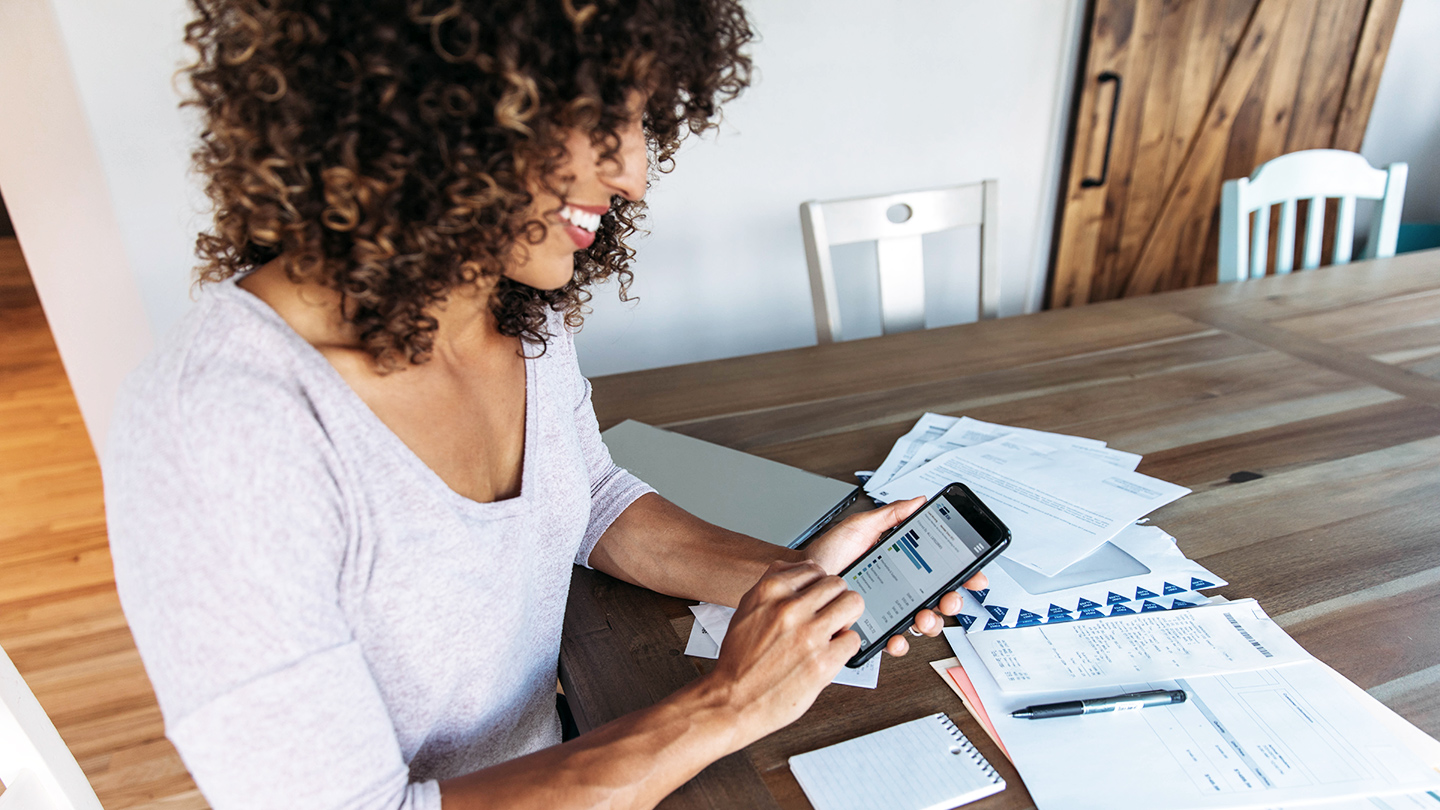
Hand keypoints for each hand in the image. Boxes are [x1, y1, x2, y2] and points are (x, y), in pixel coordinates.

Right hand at [707, 560, 863, 746]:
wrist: (732, 701)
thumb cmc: (738, 660)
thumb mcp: (746, 609)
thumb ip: (772, 587)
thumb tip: (799, 571)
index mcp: (770, 591)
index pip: (814, 569)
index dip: (818, 585)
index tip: (818, 598)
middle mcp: (790, 608)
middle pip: (838, 583)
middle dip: (836, 599)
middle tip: (830, 615)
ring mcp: (809, 634)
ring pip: (853, 603)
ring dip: (847, 618)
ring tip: (835, 631)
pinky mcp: (824, 662)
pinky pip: (853, 639)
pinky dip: (844, 647)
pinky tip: (830, 654)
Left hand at [801, 497, 989, 656]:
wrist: (802, 577)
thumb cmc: (828, 552)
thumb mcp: (861, 527)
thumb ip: (891, 515)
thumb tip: (919, 501)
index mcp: (904, 564)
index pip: (941, 571)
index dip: (963, 575)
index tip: (975, 575)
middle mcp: (901, 589)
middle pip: (940, 600)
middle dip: (953, 602)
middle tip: (949, 598)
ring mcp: (889, 610)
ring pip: (923, 622)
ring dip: (931, 622)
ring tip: (923, 616)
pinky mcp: (873, 628)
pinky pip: (894, 640)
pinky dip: (900, 642)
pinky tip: (896, 637)